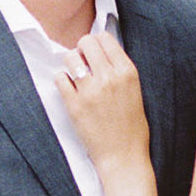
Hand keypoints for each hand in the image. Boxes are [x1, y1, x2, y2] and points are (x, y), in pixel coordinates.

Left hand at [56, 27, 151, 169]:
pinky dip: (62, 81)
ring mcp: (91, 90)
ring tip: (76, 77)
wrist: (124, 157)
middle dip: (82, 50)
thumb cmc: (131, 128)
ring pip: (70, 57)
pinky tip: (70, 90)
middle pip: (86, 42)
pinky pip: (60, 78)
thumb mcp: (135, 91)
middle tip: (83, 63)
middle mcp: (109, 77)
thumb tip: (102, 52)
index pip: (105, 38)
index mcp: (127, 72)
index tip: (94, 52)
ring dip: (71, 64)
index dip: (96, 43)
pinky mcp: (75, 104)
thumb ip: (119, 70)